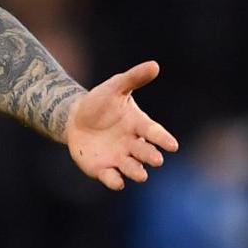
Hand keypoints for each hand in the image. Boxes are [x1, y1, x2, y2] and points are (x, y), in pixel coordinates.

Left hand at [65, 60, 178, 189]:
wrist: (75, 118)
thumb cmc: (100, 102)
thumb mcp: (115, 87)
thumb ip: (134, 78)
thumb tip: (154, 65)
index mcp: (139, 125)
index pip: (154, 132)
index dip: (163, 139)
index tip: (173, 146)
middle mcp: (132, 144)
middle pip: (145, 152)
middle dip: (151, 156)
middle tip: (156, 160)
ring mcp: (119, 158)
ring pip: (131, 168)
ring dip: (137, 171)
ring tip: (142, 174)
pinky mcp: (103, 169)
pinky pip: (111, 177)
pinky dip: (114, 181)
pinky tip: (118, 182)